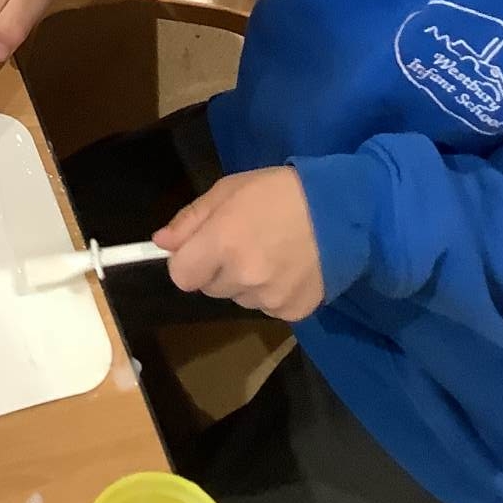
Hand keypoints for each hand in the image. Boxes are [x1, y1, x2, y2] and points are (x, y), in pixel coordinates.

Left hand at [156, 167, 324, 320]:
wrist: (341, 210)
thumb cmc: (279, 191)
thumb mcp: (229, 190)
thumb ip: (191, 219)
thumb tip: (162, 242)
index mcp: (221, 243)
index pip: (180, 276)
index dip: (186, 261)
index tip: (200, 248)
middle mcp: (242, 276)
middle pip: (209, 287)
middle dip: (216, 268)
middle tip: (242, 241)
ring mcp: (269, 298)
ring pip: (238, 298)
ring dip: (244, 281)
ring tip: (270, 251)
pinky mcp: (293, 311)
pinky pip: (266, 307)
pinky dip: (271, 292)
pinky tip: (288, 267)